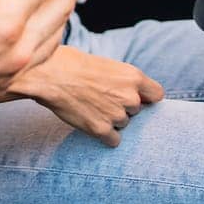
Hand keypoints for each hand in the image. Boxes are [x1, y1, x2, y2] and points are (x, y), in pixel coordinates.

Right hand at [10, 44, 162, 146]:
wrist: (47, 75)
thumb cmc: (71, 63)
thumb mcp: (105, 64)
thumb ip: (123, 80)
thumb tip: (133, 92)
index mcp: (133, 77)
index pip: (157, 95)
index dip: (145, 97)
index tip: (134, 97)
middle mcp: (130, 97)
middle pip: (136, 110)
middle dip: (122, 107)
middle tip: (100, 98)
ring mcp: (117, 116)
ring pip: (123, 124)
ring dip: (110, 120)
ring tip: (90, 106)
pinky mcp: (102, 130)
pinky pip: (113, 140)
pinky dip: (103, 135)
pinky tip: (89, 120)